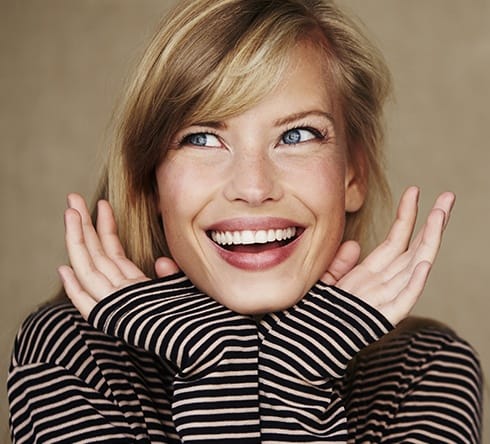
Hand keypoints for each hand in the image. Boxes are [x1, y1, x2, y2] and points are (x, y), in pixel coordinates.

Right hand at [58, 193, 178, 318]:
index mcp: (135, 283)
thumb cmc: (190, 316)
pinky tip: (65, 268)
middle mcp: (121, 292)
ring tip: (70, 213)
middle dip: (83, 226)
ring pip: (90, 268)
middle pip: (96, 254)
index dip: (105, 228)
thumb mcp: (181, 289)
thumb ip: (169, 275)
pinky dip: (75, 288)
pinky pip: (89, 302)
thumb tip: (163, 263)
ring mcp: (116, 304)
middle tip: (73, 198)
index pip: (113, 251)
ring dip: (77, 241)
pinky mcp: (114, 319)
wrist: (195, 343)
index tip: (101, 206)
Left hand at [323, 187, 454, 325]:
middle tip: (448, 197)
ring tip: (440, 215)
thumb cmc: (314, 315)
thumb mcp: (325, 282)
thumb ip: (339, 264)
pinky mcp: (380, 320)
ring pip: (414, 268)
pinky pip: (402, 301)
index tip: (415, 191)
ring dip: (428, 242)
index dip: (407, 216)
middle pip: (413, 249)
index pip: (396, 240)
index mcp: (370, 274)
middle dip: (432, 223)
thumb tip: (355, 244)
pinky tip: (423, 263)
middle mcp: (381, 285)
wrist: (303, 346)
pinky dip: (414, 284)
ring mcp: (384, 302)